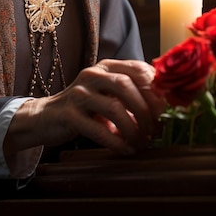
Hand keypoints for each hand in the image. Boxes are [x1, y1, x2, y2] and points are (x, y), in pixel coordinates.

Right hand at [3, 59, 164, 156]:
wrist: (46, 117)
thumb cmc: (87, 107)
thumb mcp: (109, 94)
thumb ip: (132, 93)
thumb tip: (168, 107)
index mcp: (107, 66)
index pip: (137, 69)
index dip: (156, 89)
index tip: (168, 109)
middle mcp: (92, 74)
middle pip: (126, 86)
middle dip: (146, 111)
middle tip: (156, 130)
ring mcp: (79, 93)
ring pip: (113, 107)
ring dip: (133, 129)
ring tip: (142, 143)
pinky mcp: (68, 114)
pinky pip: (96, 129)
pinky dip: (116, 142)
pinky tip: (126, 150)